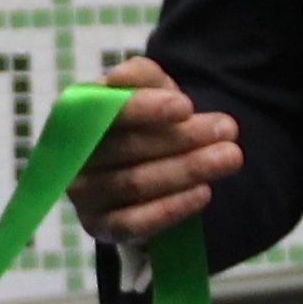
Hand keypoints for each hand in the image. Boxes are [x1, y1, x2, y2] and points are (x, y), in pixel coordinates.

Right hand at [69, 54, 239, 244]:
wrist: (146, 166)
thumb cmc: (147, 122)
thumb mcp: (149, 91)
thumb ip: (141, 76)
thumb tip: (121, 78)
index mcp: (76, 115)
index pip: (106, 111)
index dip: (145, 109)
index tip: (187, 107)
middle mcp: (73, 156)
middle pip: (128, 149)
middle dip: (183, 138)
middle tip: (228, 131)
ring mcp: (83, 196)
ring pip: (135, 184)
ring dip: (187, 170)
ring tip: (229, 157)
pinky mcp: (100, 227)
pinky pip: (134, 223)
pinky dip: (171, 208)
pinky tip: (204, 192)